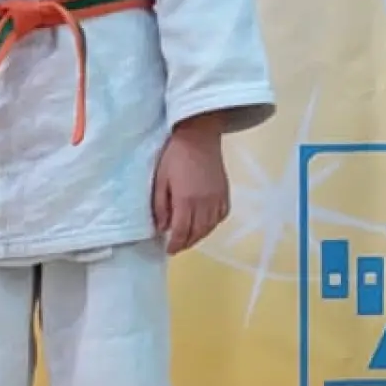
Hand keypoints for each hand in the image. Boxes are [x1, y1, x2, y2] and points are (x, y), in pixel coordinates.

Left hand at [150, 121, 230, 254]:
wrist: (199, 135)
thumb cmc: (174, 155)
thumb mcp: (160, 179)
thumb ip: (160, 205)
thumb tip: (162, 228)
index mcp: (186, 200)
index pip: (182, 231)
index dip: (175, 244)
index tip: (169, 250)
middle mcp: (205, 203)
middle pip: (197, 232)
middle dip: (186, 243)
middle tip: (177, 247)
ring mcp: (217, 198)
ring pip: (210, 227)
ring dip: (199, 236)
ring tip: (189, 239)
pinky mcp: (225, 192)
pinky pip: (221, 216)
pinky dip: (213, 225)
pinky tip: (205, 225)